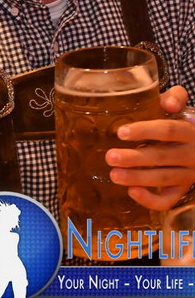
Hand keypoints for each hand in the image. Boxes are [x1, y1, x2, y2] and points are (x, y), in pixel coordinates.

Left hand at [106, 86, 194, 209]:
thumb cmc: (180, 119)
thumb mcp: (181, 105)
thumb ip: (175, 97)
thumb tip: (168, 103)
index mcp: (190, 130)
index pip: (168, 130)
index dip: (145, 131)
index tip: (121, 133)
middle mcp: (192, 154)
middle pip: (162, 156)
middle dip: (135, 158)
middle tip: (110, 157)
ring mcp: (189, 174)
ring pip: (165, 178)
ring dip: (138, 178)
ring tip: (114, 175)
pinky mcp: (184, 189)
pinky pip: (169, 199)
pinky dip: (152, 200)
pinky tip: (132, 192)